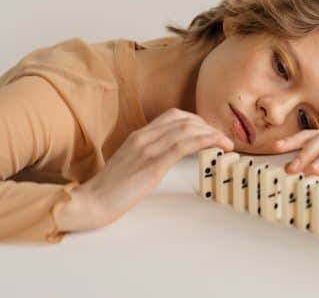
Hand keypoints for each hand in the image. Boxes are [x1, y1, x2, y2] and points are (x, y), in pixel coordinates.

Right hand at [74, 108, 233, 227]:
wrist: (91, 202)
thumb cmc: (109, 190)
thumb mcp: (130, 165)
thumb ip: (147, 156)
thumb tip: (167, 157)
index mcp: (138, 136)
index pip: (172, 116)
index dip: (196, 120)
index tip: (209, 131)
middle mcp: (144, 137)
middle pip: (183, 119)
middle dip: (207, 125)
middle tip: (222, 139)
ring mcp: (147, 148)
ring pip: (187, 128)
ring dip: (212, 133)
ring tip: (226, 143)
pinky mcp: (152, 164)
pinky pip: (184, 144)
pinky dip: (206, 140)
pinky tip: (218, 144)